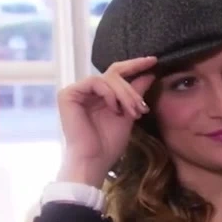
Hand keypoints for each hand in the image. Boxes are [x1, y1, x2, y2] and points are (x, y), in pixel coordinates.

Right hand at [56, 56, 157, 187]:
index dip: (135, 65)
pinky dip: (109, 94)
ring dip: (124, 94)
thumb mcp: (129, 114)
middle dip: (131, 89)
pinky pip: (95, 82)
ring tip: (132, 111)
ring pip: (107, 78)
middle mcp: (87, 91)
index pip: (117, 74)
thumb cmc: (110, 143)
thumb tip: (150, 73)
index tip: (153, 60)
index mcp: (100, 95)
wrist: (94, 160)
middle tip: (141, 106)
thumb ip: (136, 93)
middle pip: (114, 74)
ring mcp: (77, 92)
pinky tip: (114, 108)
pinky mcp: (68, 94)